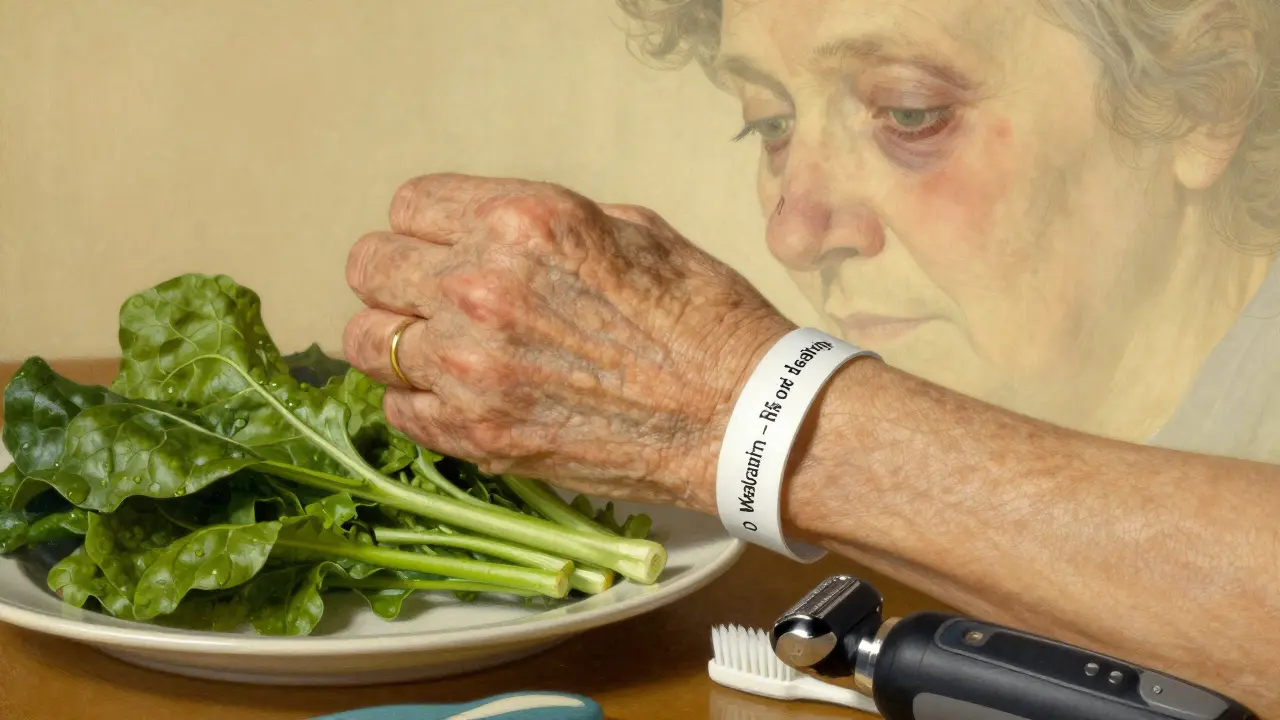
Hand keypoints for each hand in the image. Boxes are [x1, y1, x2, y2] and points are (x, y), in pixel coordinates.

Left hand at [342, 173, 792, 511]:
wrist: (742, 416)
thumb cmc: (703, 317)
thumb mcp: (631, 229)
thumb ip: (543, 226)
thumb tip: (494, 234)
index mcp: (523, 223)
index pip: (410, 206)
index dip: (429, 225)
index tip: (447, 244)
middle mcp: (482, 289)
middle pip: (370, 268)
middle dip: (397, 276)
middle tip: (432, 295)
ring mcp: (473, 370)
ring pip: (368, 342)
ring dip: (398, 340)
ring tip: (442, 350)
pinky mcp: (480, 438)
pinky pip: (398, 411)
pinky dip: (419, 402)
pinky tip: (460, 397)